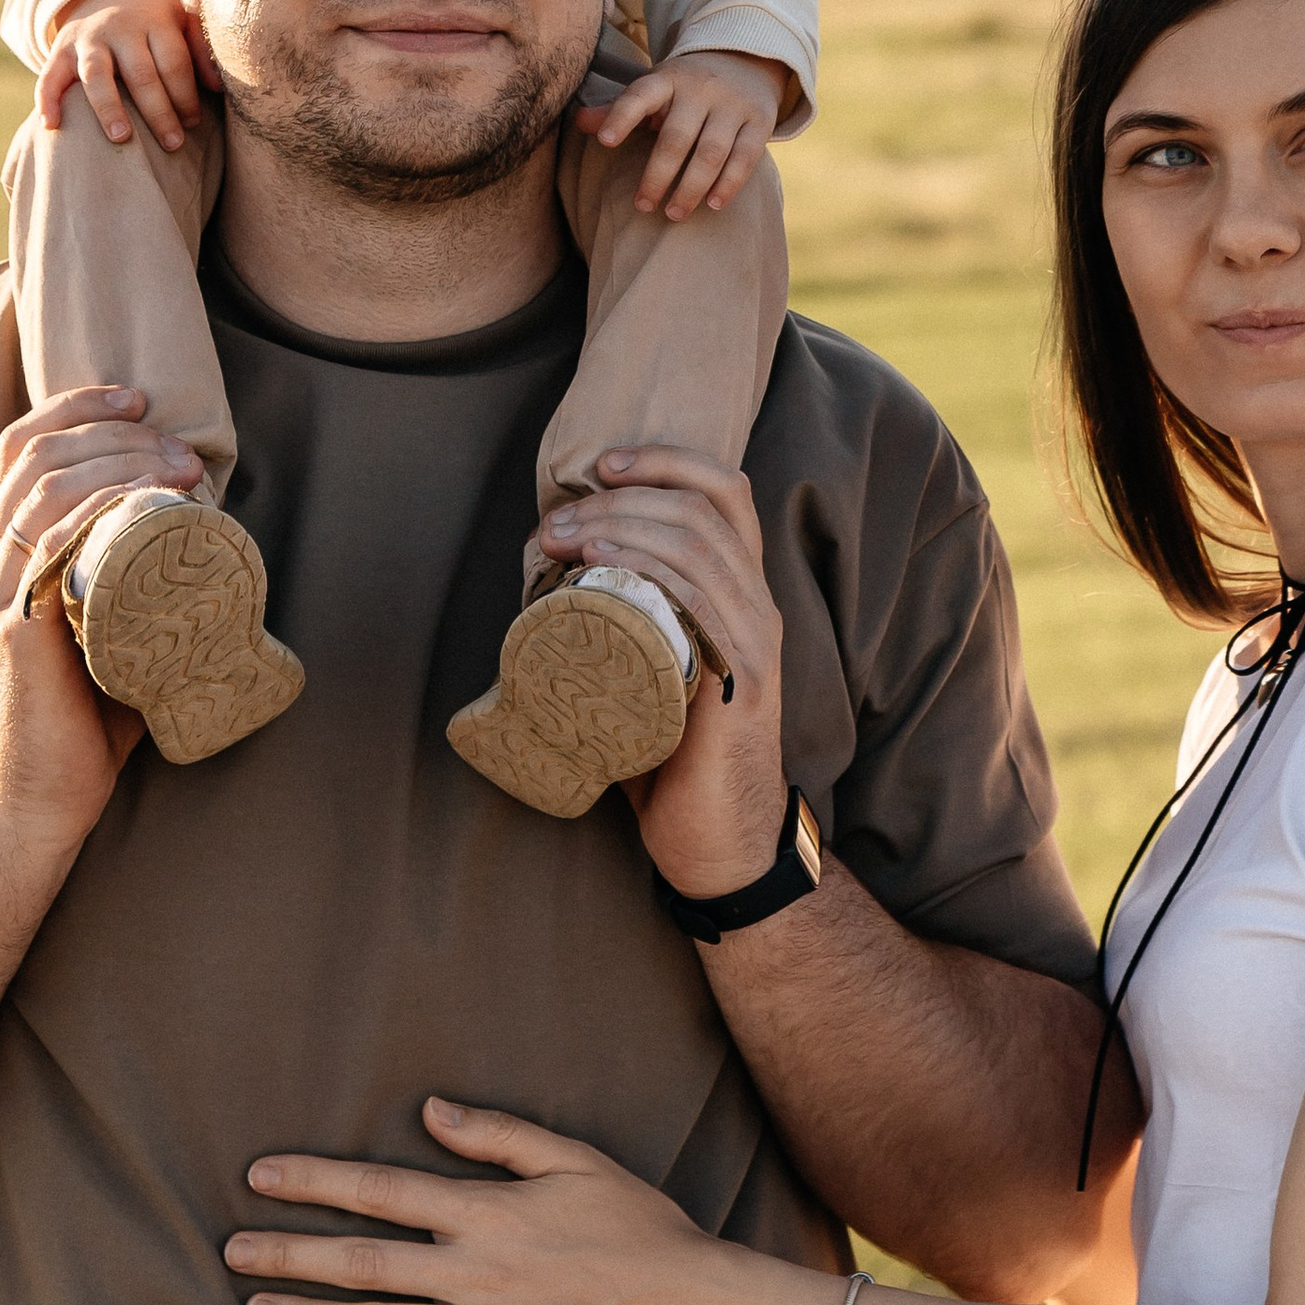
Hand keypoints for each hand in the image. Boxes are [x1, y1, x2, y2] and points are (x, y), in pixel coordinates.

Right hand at [0, 387, 202, 857]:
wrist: (29, 807)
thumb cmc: (80, 726)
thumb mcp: (107, 631)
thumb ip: (133, 587)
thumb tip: (210, 549)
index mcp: (3, 556)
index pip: (22, 450)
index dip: (75, 407)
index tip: (139, 398)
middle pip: (37, 455)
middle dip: (114, 431)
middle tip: (181, 448)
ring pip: (44, 489)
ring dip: (118, 461)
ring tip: (180, 470)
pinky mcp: (13, 629)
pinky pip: (47, 544)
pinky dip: (96, 508)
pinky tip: (140, 503)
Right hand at [37, 0, 211, 149]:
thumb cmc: (154, 20)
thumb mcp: (182, 22)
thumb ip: (201, 51)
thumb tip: (217, 88)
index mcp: (156, 21)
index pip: (174, 62)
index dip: (185, 95)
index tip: (193, 124)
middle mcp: (120, 29)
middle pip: (141, 73)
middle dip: (158, 111)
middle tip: (173, 144)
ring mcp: (87, 39)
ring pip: (96, 74)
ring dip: (109, 107)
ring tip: (122, 138)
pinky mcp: (60, 50)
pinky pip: (49, 76)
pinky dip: (47, 100)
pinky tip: (51, 126)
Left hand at [225, 1102, 799, 1304]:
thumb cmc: (639, 1226)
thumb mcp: (573, 1158)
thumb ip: (496, 1135)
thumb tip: (430, 1110)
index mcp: (485, 1212)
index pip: (380, 1190)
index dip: (315, 1182)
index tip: (261, 1178)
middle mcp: (472, 1273)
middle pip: (361, 1262)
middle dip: (289, 1255)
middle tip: (230, 1252)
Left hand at [537, 446, 789, 901]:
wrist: (718, 843)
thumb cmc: (672, 756)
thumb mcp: (649, 669)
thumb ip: (624, 624)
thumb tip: (546, 585)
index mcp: (740, 593)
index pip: (724, 493)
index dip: (666, 460)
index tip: (601, 463)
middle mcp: (758, 605)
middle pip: (702, 509)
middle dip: (620, 499)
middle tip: (554, 521)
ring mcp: (756, 642)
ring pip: (700, 544)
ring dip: (622, 526)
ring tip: (562, 538)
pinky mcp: (746, 683)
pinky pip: (705, 603)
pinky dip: (651, 570)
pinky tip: (603, 566)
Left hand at [582, 50, 784, 217]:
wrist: (746, 59)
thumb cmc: (685, 87)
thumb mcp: (654, 88)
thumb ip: (618, 108)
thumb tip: (578, 122)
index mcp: (667, 79)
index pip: (640, 95)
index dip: (622, 116)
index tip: (606, 142)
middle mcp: (700, 89)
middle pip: (676, 137)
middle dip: (657, 175)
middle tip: (643, 206)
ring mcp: (732, 104)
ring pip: (711, 152)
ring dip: (691, 187)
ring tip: (673, 214)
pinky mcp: (759, 120)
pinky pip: (746, 157)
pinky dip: (729, 184)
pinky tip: (713, 205)